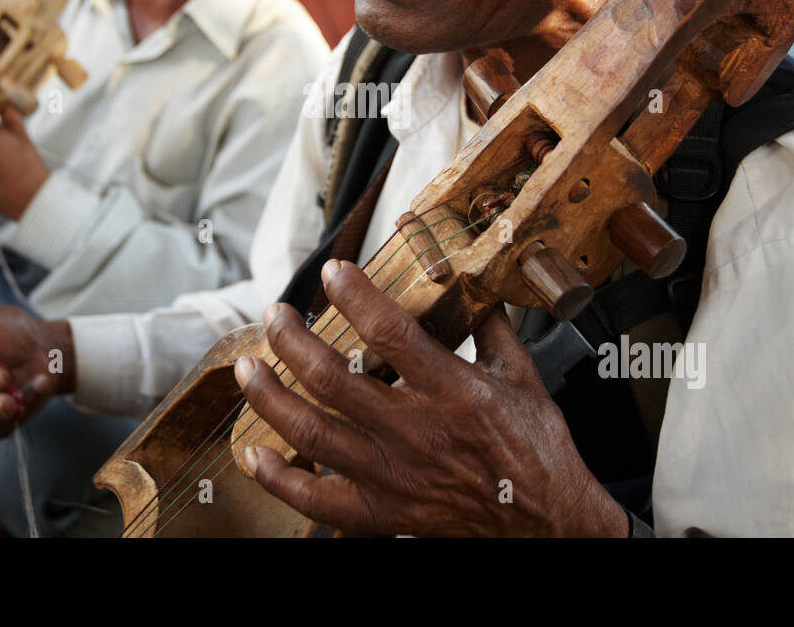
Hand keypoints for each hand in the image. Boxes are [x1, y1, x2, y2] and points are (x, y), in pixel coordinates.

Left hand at [233, 260, 628, 536]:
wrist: (545, 522)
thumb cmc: (535, 450)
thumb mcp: (523, 377)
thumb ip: (491, 327)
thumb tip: (472, 282)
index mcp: (453, 391)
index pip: (390, 332)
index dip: (354, 296)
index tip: (332, 272)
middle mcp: (416, 431)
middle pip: (333, 379)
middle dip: (291, 341)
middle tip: (274, 316)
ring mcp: (394, 474)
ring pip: (313, 433)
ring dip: (271, 398)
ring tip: (249, 368)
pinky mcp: (383, 510)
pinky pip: (317, 500)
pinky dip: (279, 479)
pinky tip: (254, 453)